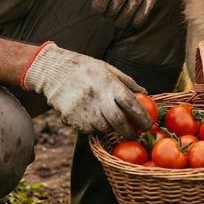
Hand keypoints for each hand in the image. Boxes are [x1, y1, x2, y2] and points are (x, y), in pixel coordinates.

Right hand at [21, 43, 151, 137]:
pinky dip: (93, 127)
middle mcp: (97, 97)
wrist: (54, 70)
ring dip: (110, 128)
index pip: (130, 103)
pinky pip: (87, 129)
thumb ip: (127, 82)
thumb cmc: (86, 69)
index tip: (149, 125)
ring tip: (109, 120)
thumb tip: (145, 94)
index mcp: (108, 83)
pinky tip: (90, 116)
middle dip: (129, 131)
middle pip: (118, 121)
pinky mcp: (71, 118)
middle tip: (134, 135)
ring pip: (103, 128)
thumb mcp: (108, 69)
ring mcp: (83, 109)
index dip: (141, 116)